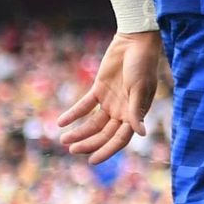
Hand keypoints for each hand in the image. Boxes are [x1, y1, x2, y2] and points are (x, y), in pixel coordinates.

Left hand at [58, 31, 166, 163]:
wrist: (135, 42)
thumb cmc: (142, 65)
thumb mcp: (139, 89)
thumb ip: (136, 111)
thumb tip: (141, 134)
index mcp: (135, 113)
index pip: (120, 139)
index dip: (107, 150)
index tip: (91, 161)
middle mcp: (122, 110)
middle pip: (104, 133)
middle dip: (88, 143)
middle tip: (71, 149)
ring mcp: (110, 100)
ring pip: (93, 122)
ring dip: (79, 131)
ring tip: (64, 139)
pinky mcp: (99, 89)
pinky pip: (85, 105)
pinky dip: (73, 114)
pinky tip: (61, 122)